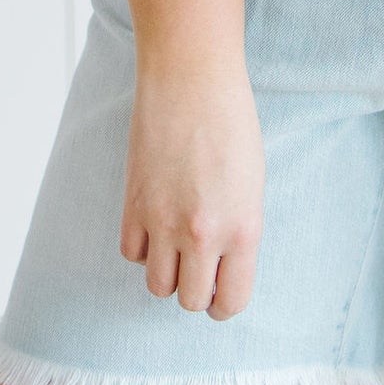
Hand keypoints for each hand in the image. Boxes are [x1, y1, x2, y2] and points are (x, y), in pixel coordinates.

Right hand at [120, 62, 265, 319]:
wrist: (192, 79)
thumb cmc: (231, 122)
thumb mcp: (252, 184)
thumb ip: (239, 229)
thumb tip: (222, 265)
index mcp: (243, 229)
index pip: (231, 301)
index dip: (224, 304)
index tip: (220, 293)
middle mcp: (203, 234)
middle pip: (191, 301)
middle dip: (197, 290)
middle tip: (199, 268)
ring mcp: (164, 222)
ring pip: (158, 286)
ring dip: (167, 274)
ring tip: (175, 247)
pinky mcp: (133, 205)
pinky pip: (131, 254)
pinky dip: (142, 248)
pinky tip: (154, 224)